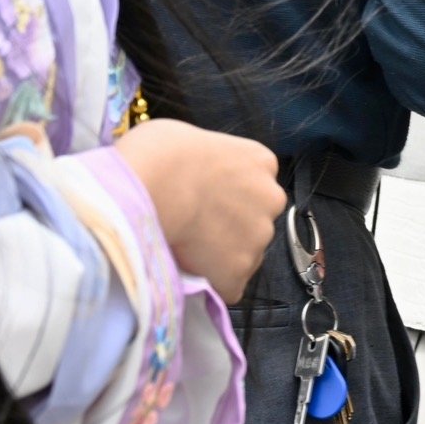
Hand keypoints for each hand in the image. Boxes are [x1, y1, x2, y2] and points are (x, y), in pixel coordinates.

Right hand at [112, 117, 282, 300]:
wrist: (153, 186)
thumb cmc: (160, 154)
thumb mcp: (191, 138)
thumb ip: (208, 161)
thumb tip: (193, 174)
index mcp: (261, 161)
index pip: (255, 184)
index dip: (228, 195)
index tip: (205, 200)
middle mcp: (271, 197)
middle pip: (255, 220)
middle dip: (231, 226)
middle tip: (194, 227)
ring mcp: (260, 235)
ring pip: (245, 254)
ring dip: (222, 256)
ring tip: (186, 251)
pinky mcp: (240, 269)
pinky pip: (229, 284)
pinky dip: (212, 283)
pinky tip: (188, 273)